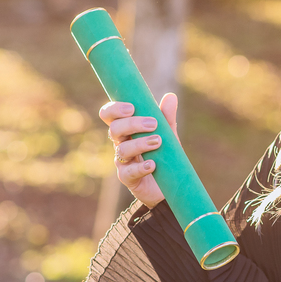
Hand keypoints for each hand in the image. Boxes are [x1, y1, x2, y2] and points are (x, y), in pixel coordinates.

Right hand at [99, 93, 178, 209]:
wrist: (169, 185)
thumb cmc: (163, 156)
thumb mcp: (167, 135)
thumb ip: (166, 118)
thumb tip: (171, 96)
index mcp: (126, 130)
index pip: (110, 115)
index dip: (115, 109)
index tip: (132, 108)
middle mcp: (121, 144)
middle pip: (114, 129)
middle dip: (132, 124)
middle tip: (152, 124)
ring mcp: (123, 162)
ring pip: (122, 149)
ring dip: (140, 144)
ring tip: (158, 142)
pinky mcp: (128, 178)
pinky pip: (129, 172)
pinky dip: (140, 167)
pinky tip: (152, 164)